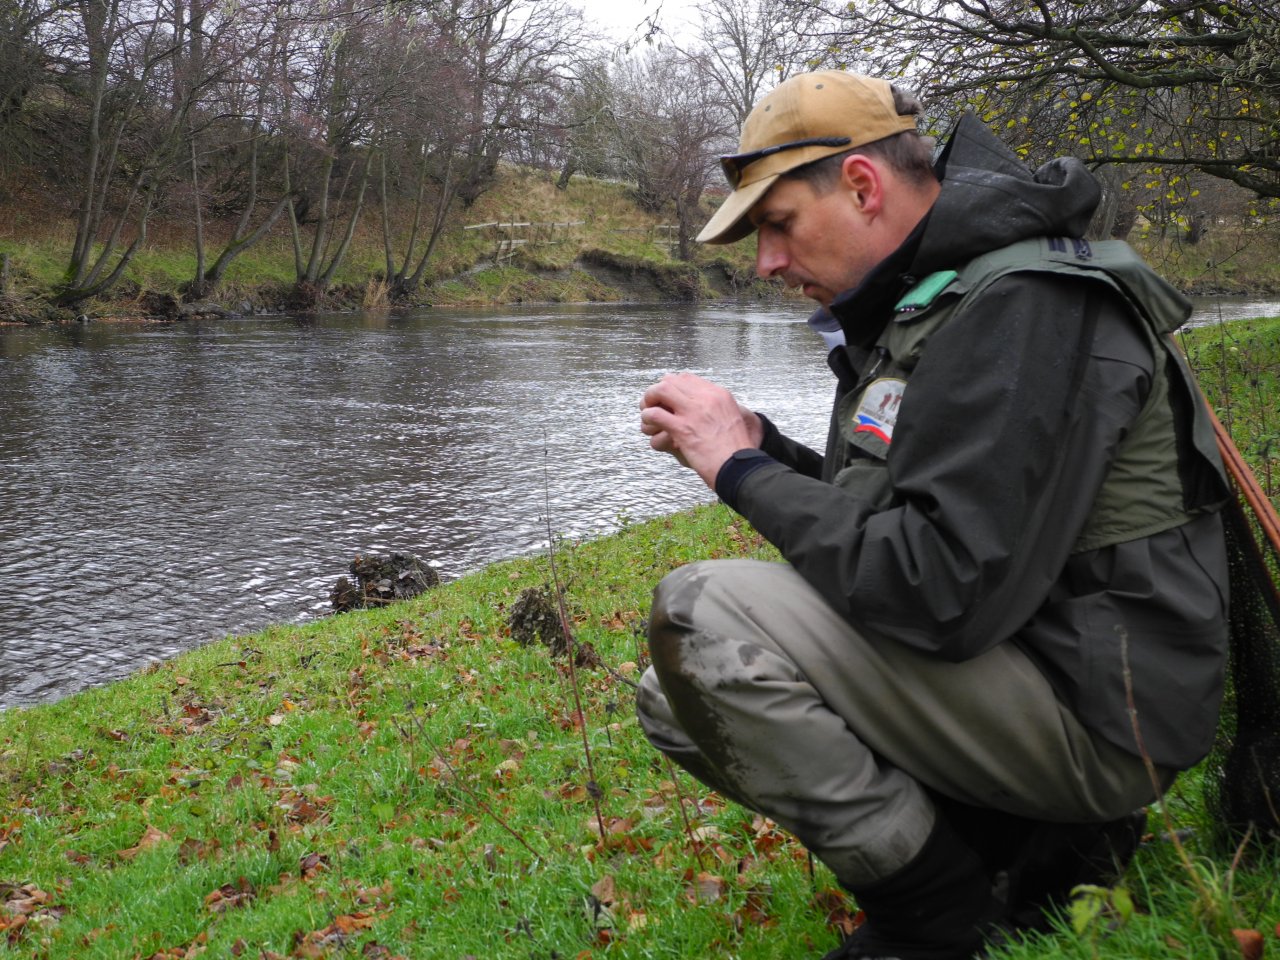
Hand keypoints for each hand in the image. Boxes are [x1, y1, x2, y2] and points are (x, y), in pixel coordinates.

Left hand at [639, 373, 763, 487]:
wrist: (739, 467)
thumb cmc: (735, 449)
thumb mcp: (731, 418)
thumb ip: (715, 409)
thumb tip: (697, 407)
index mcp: (719, 395)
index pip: (686, 378)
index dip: (672, 386)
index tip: (667, 398)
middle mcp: (706, 398)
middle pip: (671, 380)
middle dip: (657, 391)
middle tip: (652, 404)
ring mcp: (693, 412)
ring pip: (660, 391)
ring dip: (649, 401)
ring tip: (648, 414)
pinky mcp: (682, 429)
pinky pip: (655, 414)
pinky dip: (648, 418)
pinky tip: (649, 425)